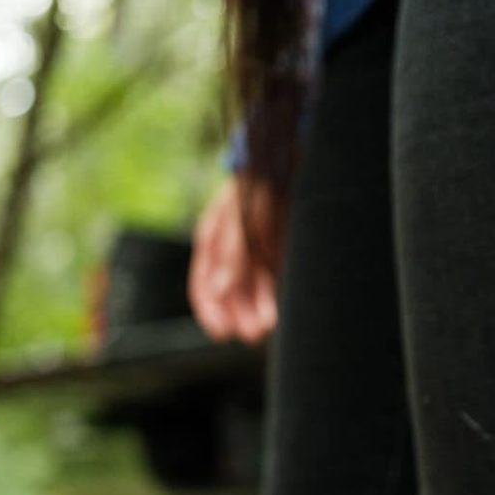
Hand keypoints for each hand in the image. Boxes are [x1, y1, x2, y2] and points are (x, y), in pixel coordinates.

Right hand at [188, 176, 283, 343]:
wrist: (291, 160)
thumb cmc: (258, 187)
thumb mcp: (240, 219)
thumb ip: (231, 254)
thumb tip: (218, 290)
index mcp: (212, 240)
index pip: (203, 286)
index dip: (210, 312)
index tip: (222, 333)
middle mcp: (232, 251)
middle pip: (231, 294)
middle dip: (241, 316)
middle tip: (255, 335)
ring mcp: (257, 252)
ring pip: (255, 291)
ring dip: (260, 309)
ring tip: (269, 327)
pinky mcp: (280, 252)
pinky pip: (275, 281)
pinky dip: (277, 296)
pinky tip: (284, 309)